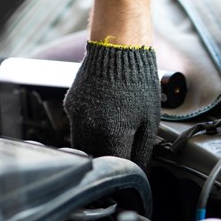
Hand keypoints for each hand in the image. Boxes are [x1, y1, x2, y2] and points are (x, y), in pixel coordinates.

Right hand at [63, 41, 160, 169]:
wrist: (118, 48)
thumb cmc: (139, 82)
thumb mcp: (150, 119)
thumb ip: (143, 150)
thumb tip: (141, 171)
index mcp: (112, 133)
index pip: (115, 166)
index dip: (126, 171)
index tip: (133, 171)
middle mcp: (89, 128)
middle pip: (96, 159)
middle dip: (110, 161)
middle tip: (124, 156)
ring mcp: (76, 117)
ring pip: (82, 147)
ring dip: (96, 149)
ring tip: (114, 139)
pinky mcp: (70, 106)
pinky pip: (76, 128)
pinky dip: (88, 131)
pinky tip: (103, 119)